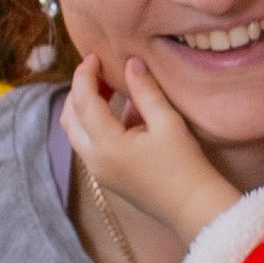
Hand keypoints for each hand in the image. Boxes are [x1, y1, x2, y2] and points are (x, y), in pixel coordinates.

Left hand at [63, 50, 238, 251]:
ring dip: (85, 107)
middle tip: (98, 70)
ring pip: (76, 132)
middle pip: (70, 117)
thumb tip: (131, 63)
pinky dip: (95, 124)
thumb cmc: (185, 165)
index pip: (83, 101)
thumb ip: (145, 91)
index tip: (95, 55)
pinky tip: (122, 113)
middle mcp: (94, 160)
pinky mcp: (107, 177)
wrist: (193, 207)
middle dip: (79, 90)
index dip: (85, 75)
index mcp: (107, 145)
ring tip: (107, 87)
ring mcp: (98, 171)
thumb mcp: (167, 123)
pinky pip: (89, 144)